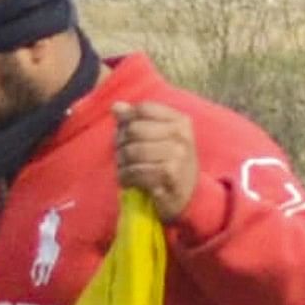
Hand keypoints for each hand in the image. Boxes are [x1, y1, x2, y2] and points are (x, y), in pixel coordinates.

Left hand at [115, 101, 198, 221]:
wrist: (188, 197)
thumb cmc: (171, 164)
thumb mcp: (161, 138)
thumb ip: (138, 120)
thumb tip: (116, 106)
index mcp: (180, 122)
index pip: (144, 109)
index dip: (126, 118)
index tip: (122, 131)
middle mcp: (181, 136)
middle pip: (135, 129)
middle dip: (121, 143)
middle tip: (120, 154)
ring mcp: (177, 155)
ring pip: (132, 151)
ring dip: (122, 163)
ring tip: (124, 168)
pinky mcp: (169, 176)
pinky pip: (135, 171)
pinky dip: (125, 177)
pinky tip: (127, 180)